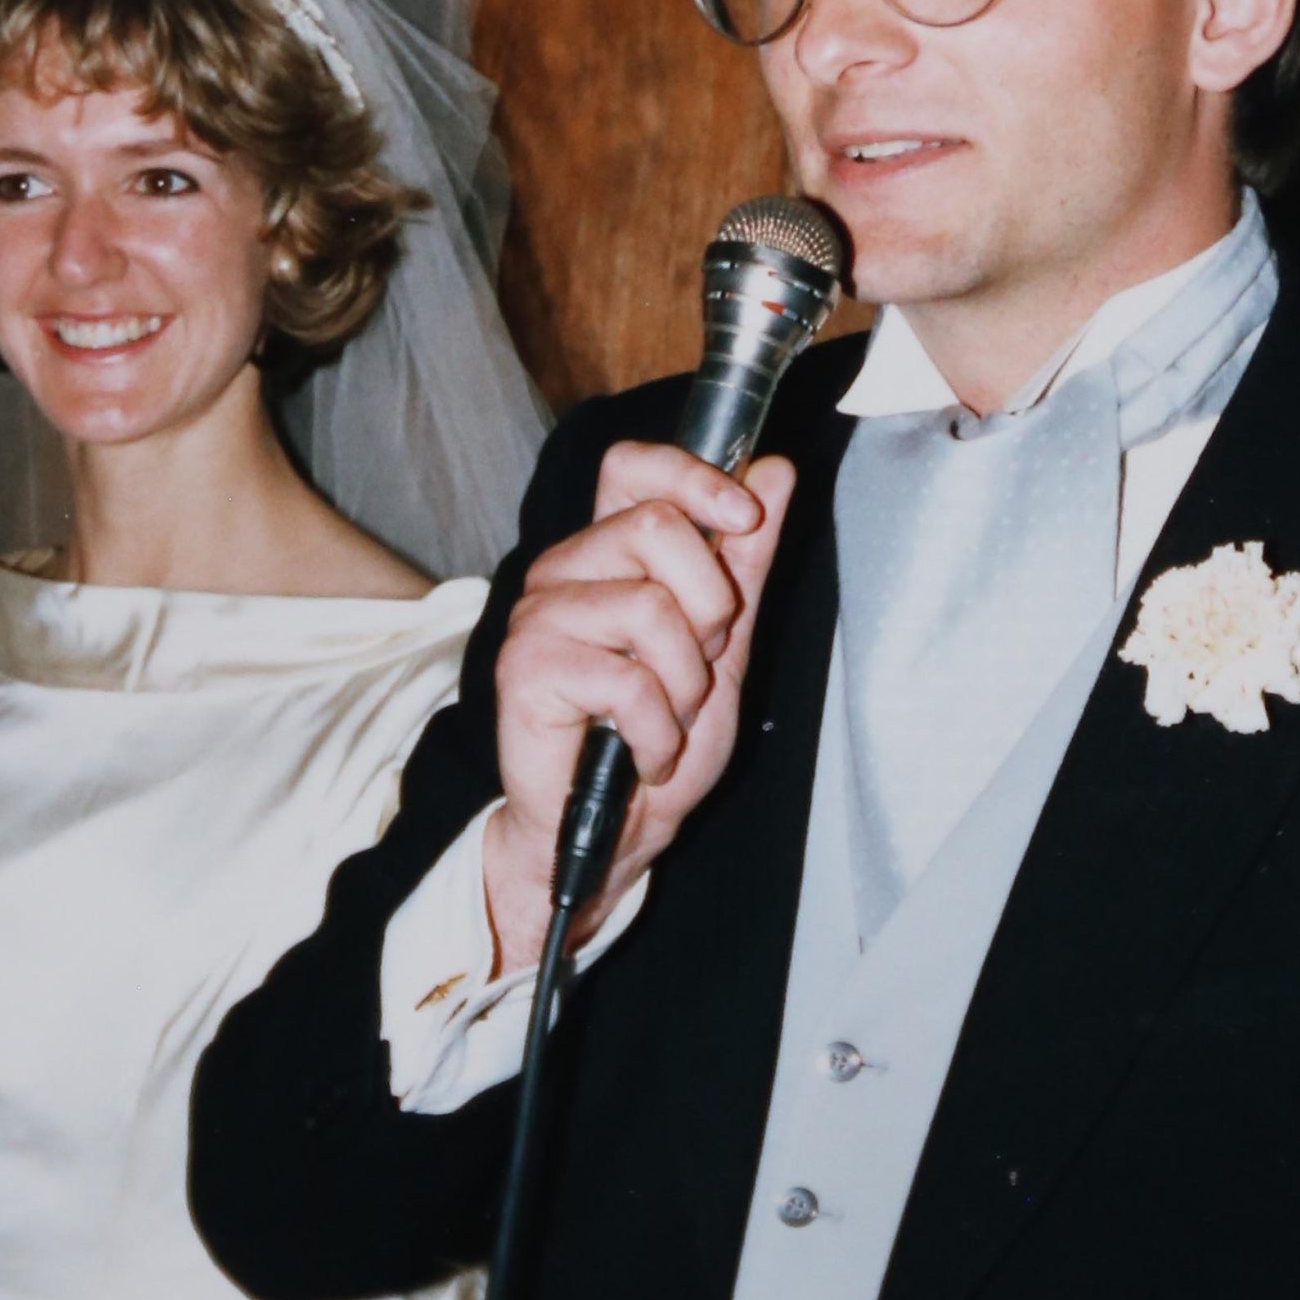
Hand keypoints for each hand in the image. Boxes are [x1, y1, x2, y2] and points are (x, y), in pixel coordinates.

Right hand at [484, 443, 796, 972]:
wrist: (612, 832)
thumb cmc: (654, 740)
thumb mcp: (724, 646)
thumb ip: (745, 560)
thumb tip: (774, 470)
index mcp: (608, 554)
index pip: (633, 467)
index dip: (693, 477)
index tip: (745, 518)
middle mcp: (565, 571)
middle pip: (654, 526)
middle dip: (709, 606)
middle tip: (696, 668)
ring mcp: (538, 617)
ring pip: (647, 607)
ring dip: (682, 684)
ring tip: (664, 720)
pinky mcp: (526, 669)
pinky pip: (625, 679)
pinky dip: (655, 732)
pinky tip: (641, 751)